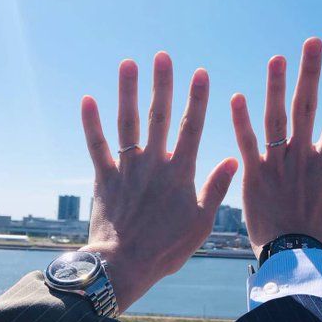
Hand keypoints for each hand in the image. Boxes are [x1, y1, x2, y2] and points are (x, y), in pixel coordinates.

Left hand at [81, 52, 237, 310]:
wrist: (125, 265)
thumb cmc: (166, 249)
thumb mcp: (201, 223)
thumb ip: (216, 188)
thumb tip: (234, 159)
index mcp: (180, 173)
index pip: (192, 128)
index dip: (198, 99)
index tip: (201, 72)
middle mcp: (154, 164)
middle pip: (159, 117)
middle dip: (162, 84)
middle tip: (163, 56)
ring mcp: (127, 169)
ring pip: (127, 124)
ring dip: (128, 92)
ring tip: (129, 64)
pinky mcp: (104, 178)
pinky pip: (97, 146)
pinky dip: (91, 123)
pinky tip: (87, 99)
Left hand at [231, 38, 321, 257]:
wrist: (294, 258)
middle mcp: (302, 157)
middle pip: (307, 108)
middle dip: (311, 74)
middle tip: (312, 42)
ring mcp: (276, 165)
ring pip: (276, 119)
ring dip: (276, 87)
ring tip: (277, 58)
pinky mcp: (253, 176)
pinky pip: (247, 144)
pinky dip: (241, 121)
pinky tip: (236, 96)